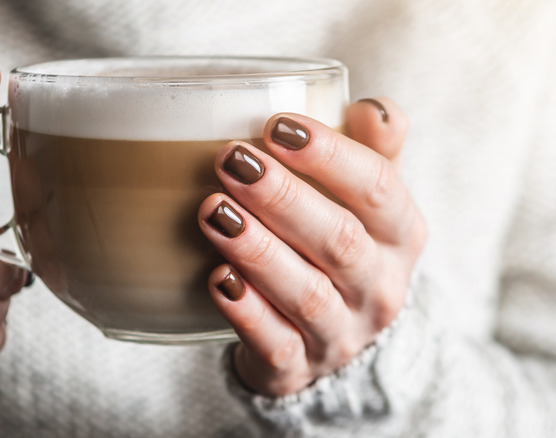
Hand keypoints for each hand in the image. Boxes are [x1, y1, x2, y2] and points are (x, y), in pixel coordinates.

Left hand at [200, 98, 425, 395]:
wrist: (331, 338)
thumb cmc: (341, 248)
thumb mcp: (366, 202)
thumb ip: (372, 151)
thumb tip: (373, 107)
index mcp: (400, 235)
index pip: (379, 189)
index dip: (331, 155)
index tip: (277, 126)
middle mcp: (378, 287)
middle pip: (340, 241)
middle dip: (284, 198)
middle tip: (231, 161)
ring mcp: (340, 333)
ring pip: (307, 294)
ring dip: (258, 250)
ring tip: (213, 212)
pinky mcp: (297, 367)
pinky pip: (275, 344)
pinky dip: (247, 313)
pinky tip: (218, 279)